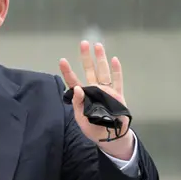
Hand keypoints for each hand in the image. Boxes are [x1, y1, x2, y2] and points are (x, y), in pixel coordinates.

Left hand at [58, 40, 133, 157]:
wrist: (110, 136)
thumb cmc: (93, 128)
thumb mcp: (81, 119)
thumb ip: (78, 104)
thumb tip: (77, 88)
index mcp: (83, 96)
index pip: (73, 81)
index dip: (68, 71)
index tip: (63, 60)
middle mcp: (94, 90)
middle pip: (89, 70)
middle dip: (86, 57)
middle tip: (84, 43)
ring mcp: (106, 91)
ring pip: (103, 72)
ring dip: (101, 59)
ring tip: (98, 46)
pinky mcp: (118, 95)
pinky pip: (117, 81)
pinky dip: (116, 71)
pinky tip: (114, 60)